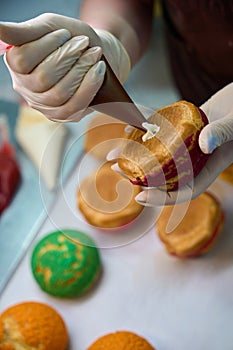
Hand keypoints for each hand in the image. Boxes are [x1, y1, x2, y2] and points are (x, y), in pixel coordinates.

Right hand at [0, 13, 129, 121]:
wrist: (94, 52)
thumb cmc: (70, 38)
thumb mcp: (49, 27)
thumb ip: (27, 31)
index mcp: (17, 66)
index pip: (21, 60)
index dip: (45, 46)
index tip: (64, 33)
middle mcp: (26, 88)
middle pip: (42, 79)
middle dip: (66, 58)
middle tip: (83, 43)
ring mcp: (44, 105)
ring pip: (58, 94)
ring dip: (80, 71)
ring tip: (94, 54)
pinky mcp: (63, 115)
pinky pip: (74, 106)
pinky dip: (89, 86)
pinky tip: (98, 70)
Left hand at [107, 83, 232, 205]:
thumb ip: (222, 134)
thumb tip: (204, 144)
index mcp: (208, 167)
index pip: (184, 190)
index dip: (162, 197)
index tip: (140, 196)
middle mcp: (193, 159)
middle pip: (164, 175)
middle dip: (139, 175)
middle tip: (117, 169)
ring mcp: (185, 144)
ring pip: (157, 155)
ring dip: (135, 154)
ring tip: (114, 153)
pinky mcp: (180, 128)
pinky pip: (159, 133)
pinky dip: (144, 130)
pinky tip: (129, 127)